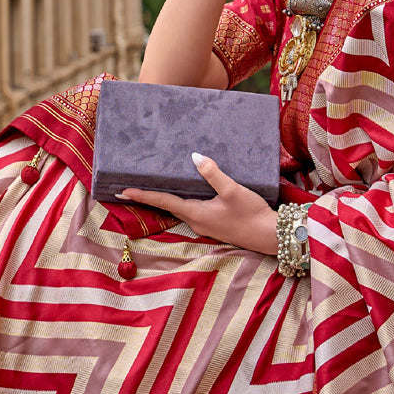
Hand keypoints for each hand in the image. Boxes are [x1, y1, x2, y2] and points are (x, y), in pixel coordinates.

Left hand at [117, 153, 277, 254]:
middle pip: (167, 206)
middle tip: (132, 185)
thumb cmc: (252, 214)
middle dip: (150, 195)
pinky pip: (192, 209)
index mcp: (195, 213)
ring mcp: (205, 224)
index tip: (123, 191)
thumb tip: (195, 157)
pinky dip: (183, 199)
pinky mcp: (214, 223)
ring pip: (180, 207)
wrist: (271, 237)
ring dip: (166, 197)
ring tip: (155, 183)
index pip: (162, 201)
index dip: (142, 195)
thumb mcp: (233, 191)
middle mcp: (196, 221)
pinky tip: (187, 189)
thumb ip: (213, 173)